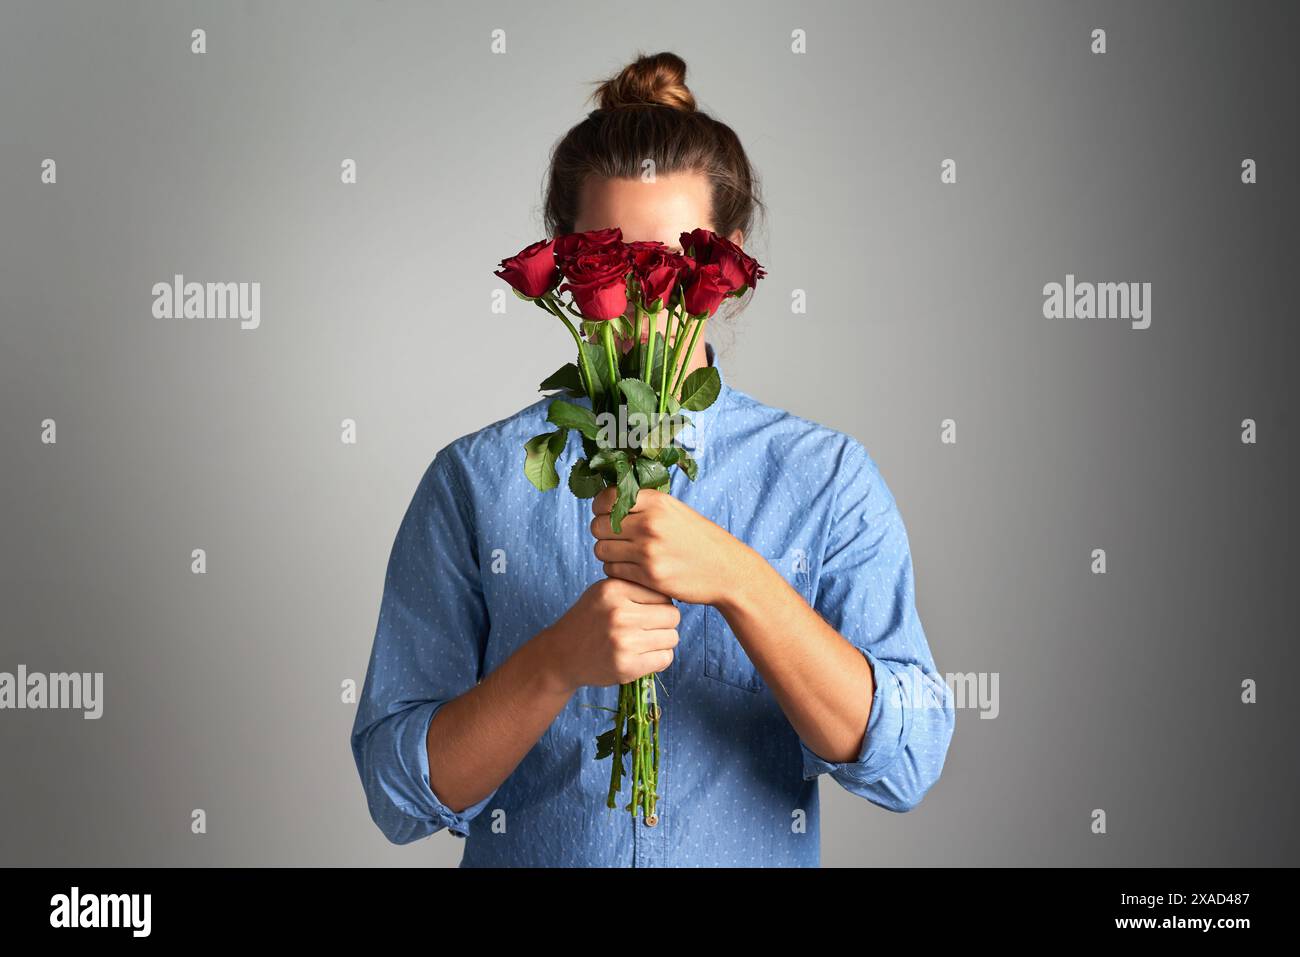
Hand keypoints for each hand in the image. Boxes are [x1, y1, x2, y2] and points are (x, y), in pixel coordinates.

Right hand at [539, 577, 679, 692]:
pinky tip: (643, 656)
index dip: (660, 604)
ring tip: (645, 642)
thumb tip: (674, 589)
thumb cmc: (588, 620)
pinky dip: (658, 659)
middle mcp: (618, 613)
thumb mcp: (603, 591)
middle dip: (665, 623)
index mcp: (613, 589)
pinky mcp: (626, 666)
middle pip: (672, 615)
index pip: (662, 594)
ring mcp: (623, 641)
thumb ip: (634, 585)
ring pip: (672, 638)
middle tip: (650, 629)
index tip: (647, 612)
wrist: (560, 655)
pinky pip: (665, 659)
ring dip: (663, 642)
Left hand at [589, 486, 758, 606]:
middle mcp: (650, 523)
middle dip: (603, 533)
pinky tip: (632, 567)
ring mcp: (648, 551)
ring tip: (624, 554)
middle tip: (616, 538)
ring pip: (601, 549)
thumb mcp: (675, 511)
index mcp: (656, 502)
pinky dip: (617, 569)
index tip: (606, 515)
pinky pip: (612, 569)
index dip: (601, 508)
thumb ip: (644, 505)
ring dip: (608, 552)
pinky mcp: (649, 575)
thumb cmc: (699, 540)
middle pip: (598, 526)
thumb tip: (608, 501)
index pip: (606, 498)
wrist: (727, 570)